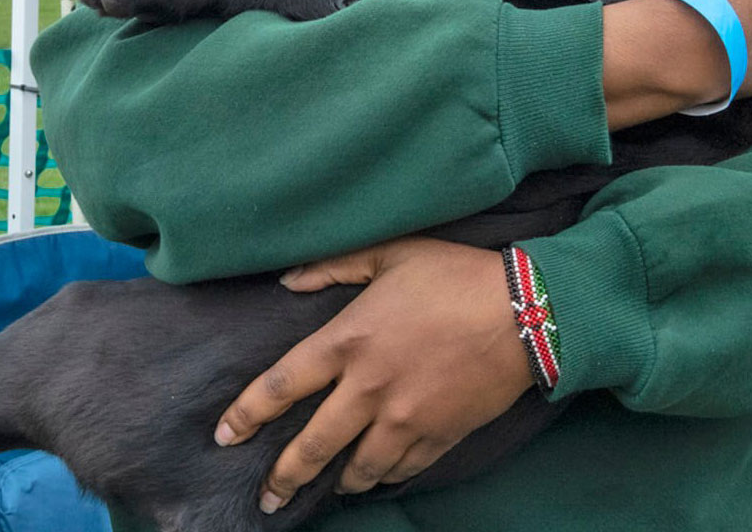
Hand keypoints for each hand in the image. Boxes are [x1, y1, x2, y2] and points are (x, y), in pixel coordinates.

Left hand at [213, 237, 530, 512]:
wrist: (525, 312)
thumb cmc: (453, 275)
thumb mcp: (388, 253)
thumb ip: (332, 267)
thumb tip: (287, 280)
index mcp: (348, 341)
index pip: (281, 386)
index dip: (247, 414)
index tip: (226, 436)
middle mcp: (368, 388)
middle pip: (312, 444)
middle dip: (283, 476)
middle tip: (265, 498)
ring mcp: (405, 419)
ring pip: (358, 467)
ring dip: (336, 481)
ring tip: (323, 490)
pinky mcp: (439, 436)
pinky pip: (402, 470)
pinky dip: (384, 477)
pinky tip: (375, 479)